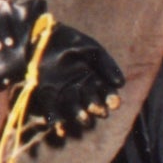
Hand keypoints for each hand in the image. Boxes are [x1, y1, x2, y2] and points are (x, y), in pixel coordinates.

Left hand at [0, 0, 122, 143]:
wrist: (42, 34)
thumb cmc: (70, 41)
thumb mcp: (92, 49)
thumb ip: (107, 65)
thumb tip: (120, 84)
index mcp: (94, 79)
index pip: (106, 93)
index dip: (111, 99)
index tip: (114, 103)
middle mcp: (80, 89)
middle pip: (91, 103)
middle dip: (96, 109)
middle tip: (100, 112)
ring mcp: (64, 93)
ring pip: (73, 109)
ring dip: (79, 116)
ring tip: (85, 120)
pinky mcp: (47, 94)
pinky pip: (52, 110)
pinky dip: (56, 120)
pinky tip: (59, 127)